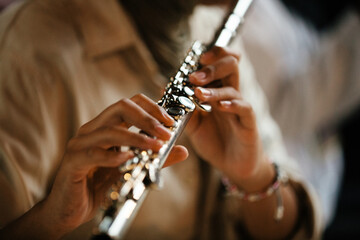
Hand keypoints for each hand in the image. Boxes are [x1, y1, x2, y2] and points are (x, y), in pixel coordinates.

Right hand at [42, 94, 187, 235]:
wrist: (70, 210)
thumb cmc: (99, 187)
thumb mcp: (132, 170)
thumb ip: (155, 159)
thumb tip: (183, 150)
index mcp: (105, 127)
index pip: (129, 104)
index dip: (151, 108)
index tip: (170, 122)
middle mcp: (92, 130)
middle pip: (120, 107)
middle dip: (147, 118)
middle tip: (165, 132)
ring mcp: (80, 144)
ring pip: (110, 130)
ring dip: (137, 137)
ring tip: (155, 147)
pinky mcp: (73, 162)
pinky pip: (93, 154)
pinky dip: (113, 155)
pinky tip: (128, 158)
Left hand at [187, 47, 271, 189]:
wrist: (232, 166)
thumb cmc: (214, 142)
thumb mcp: (193, 125)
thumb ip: (183, 108)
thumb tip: (165, 90)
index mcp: (217, 91)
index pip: (219, 63)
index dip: (212, 55)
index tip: (196, 57)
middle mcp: (230, 95)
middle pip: (231, 66)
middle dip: (212, 66)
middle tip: (194, 77)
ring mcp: (240, 108)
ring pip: (233, 87)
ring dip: (214, 89)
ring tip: (198, 94)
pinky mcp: (249, 123)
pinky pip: (244, 108)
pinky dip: (231, 104)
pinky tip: (220, 106)